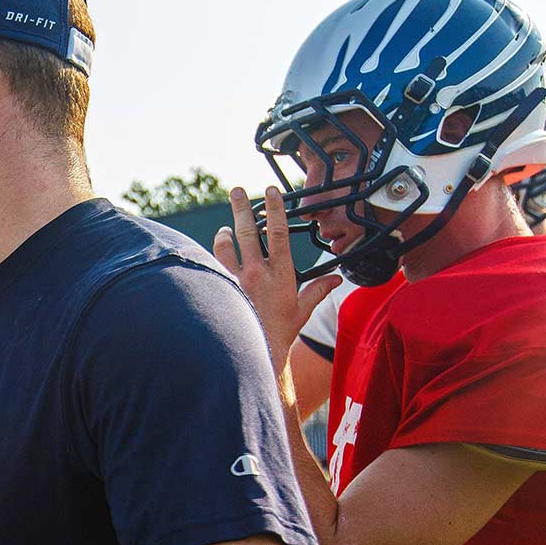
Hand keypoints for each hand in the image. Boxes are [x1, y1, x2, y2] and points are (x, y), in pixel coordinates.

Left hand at [212, 185, 340, 378]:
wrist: (255, 354)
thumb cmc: (279, 333)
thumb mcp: (302, 311)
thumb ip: (318, 290)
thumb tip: (336, 280)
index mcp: (280, 274)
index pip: (279, 233)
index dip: (276, 208)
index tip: (271, 190)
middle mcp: (256, 274)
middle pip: (247, 232)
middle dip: (242, 208)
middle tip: (236, 190)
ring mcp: (235, 281)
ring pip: (224, 247)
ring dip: (224, 234)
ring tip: (225, 229)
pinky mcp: (220, 289)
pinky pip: (212, 265)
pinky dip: (211, 257)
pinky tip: (209, 255)